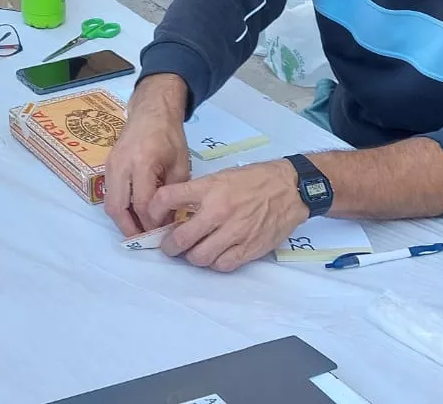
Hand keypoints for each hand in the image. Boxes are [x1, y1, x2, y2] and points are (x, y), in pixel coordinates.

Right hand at [103, 75, 191, 235]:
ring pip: (109, 203)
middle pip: (117, 207)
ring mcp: (110, 164)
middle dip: (130, 228)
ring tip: (140, 230)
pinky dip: (120, 207)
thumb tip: (169, 221)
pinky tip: (134, 213)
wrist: (151, 110)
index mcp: (142, 162)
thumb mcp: (179, 164)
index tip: (163, 234)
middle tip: (145, 241)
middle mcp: (121, 165)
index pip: (141, 203)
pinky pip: (110, 193)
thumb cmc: (169, 135)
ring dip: (122, 220)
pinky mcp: (107, 165)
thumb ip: (173, 193)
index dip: (151, 223)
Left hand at [152, 161, 308, 272]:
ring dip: (191, 257)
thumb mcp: (221, 176)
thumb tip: (177, 210)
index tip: (152, 217)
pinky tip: (214, 255)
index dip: (154, 209)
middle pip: (181, 238)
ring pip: (199, 257)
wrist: (290, 188)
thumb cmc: (254, 179)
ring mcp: (234, 232)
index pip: (168, 198)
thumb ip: (199, 193)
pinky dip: (214, 263)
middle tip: (168, 245)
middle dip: (169, 245)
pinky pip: (222, 265)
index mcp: (209, 188)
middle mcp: (219, 211)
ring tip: (192, 251)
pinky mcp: (249, 249)